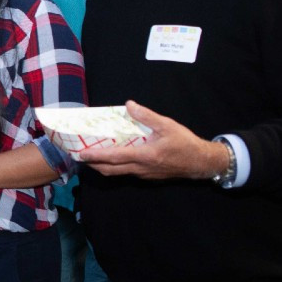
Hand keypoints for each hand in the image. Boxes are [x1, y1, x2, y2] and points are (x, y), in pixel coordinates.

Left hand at [77, 100, 225, 179]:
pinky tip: (113, 158)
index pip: (114, 157)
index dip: (95, 156)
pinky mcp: (148, 176)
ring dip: (102, 166)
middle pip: (110, 170)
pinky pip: (126, 173)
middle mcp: (141, 168)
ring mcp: (143, 174)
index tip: (81, 154)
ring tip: (91, 157)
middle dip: (92, 164)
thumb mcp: (167, 125)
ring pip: (117, 173)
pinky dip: (115, 167)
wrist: (201, 163)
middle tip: (79, 156)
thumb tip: (129, 105)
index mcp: (144, 156)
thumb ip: (147, 116)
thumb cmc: (185, 143)